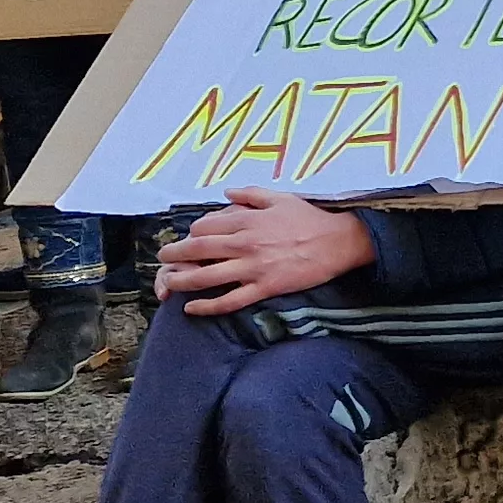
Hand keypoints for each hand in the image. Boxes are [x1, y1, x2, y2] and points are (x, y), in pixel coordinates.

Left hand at [157, 187, 376, 315]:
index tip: (190, 237)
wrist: (339, 242)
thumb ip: (250, 195)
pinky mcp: (264, 288)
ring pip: (207, 277)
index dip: (192, 232)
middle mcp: (245, 244)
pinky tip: (192, 308)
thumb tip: (226, 193)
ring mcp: (253, 268)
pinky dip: (207, 307)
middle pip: (198, 250)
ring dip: (182, 280)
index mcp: (248, 220)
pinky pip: (230, 300)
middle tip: (163, 259)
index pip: (206, 226)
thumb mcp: (281, 197)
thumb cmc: (310, 218)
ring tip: (169, 284)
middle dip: (175, 255)